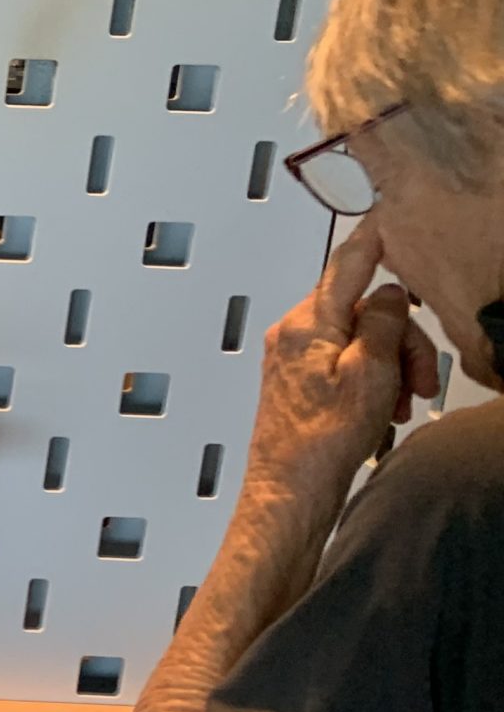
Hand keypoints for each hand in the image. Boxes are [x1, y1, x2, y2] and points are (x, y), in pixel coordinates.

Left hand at [245, 219, 440, 501]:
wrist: (290, 493)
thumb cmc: (322, 442)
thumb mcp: (371, 373)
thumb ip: (385, 323)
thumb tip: (391, 292)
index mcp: (309, 322)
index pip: (348, 264)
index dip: (375, 241)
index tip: (390, 217)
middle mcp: (296, 334)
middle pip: (366, 311)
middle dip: (403, 342)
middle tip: (419, 382)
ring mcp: (295, 360)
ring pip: (362, 343)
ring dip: (393, 369)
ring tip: (400, 405)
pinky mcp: (300, 386)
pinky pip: (348, 367)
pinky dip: (374, 384)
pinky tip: (383, 413)